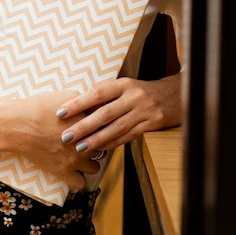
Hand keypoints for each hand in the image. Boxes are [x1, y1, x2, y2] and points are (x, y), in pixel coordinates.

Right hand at [2, 90, 102, 190]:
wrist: (20, 124)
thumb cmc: (41, 107)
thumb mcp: (69, 95)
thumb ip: (89, 101)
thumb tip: (102, 104)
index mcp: (90, 125)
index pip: (107, 130)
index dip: (102, 129)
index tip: (96, 128)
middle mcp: (86, 143)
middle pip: (103, 149)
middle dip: (96, 145)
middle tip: (86, 141)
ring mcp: (75, 159)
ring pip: (95, 167)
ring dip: (89, 162)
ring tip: (79, 155)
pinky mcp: (63, 171)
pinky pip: (80, 183)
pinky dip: (78, 177)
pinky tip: (73, 170)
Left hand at [55, 75, 180, 157]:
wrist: (175, 95)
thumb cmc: (142, 91)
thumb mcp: (125, 87)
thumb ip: (106, 95)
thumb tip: (76, 105)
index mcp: (124, 84)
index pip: (97, 93)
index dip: (78, 103)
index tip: (61, 112)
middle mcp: (134, 97)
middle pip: (105, 113)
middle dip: (84, 126)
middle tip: (66, 136)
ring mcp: (144, 111)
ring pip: (116, 127)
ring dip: (97, 139)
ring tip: (80, 147)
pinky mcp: (151, 124)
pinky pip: (128, 136)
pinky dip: (113, 143)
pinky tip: (100, 149)